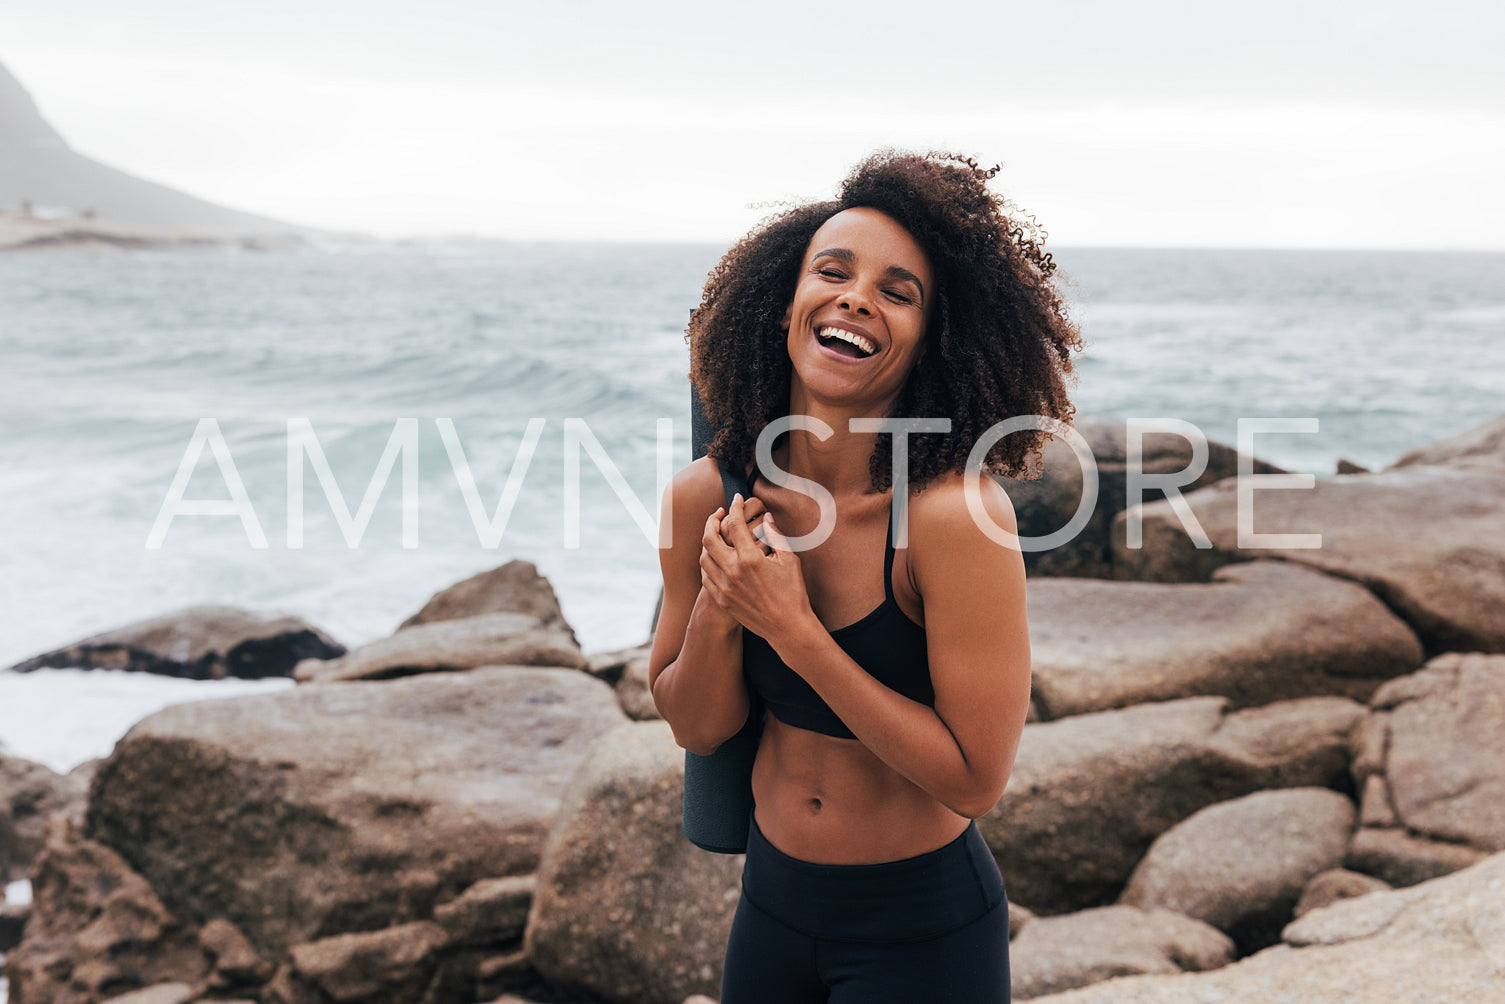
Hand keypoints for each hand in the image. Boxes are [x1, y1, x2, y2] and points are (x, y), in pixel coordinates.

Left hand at [700, 494, 811, 640]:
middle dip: (711, 521)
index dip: (735, 507)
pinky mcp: (722, 600)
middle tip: (718, 514)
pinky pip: (706, 577)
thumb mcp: (789, 560)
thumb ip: (776, 536)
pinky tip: (715, 558)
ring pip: (703, 558)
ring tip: (715, 535)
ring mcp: (724, 587)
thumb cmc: (793, 593)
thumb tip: (767, 518)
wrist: (788, 627)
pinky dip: (707, 563)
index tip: (736, 499)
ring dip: (707, 542)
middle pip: (709, 538)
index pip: (735, 524)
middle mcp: (733, 571)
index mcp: (750, 558)